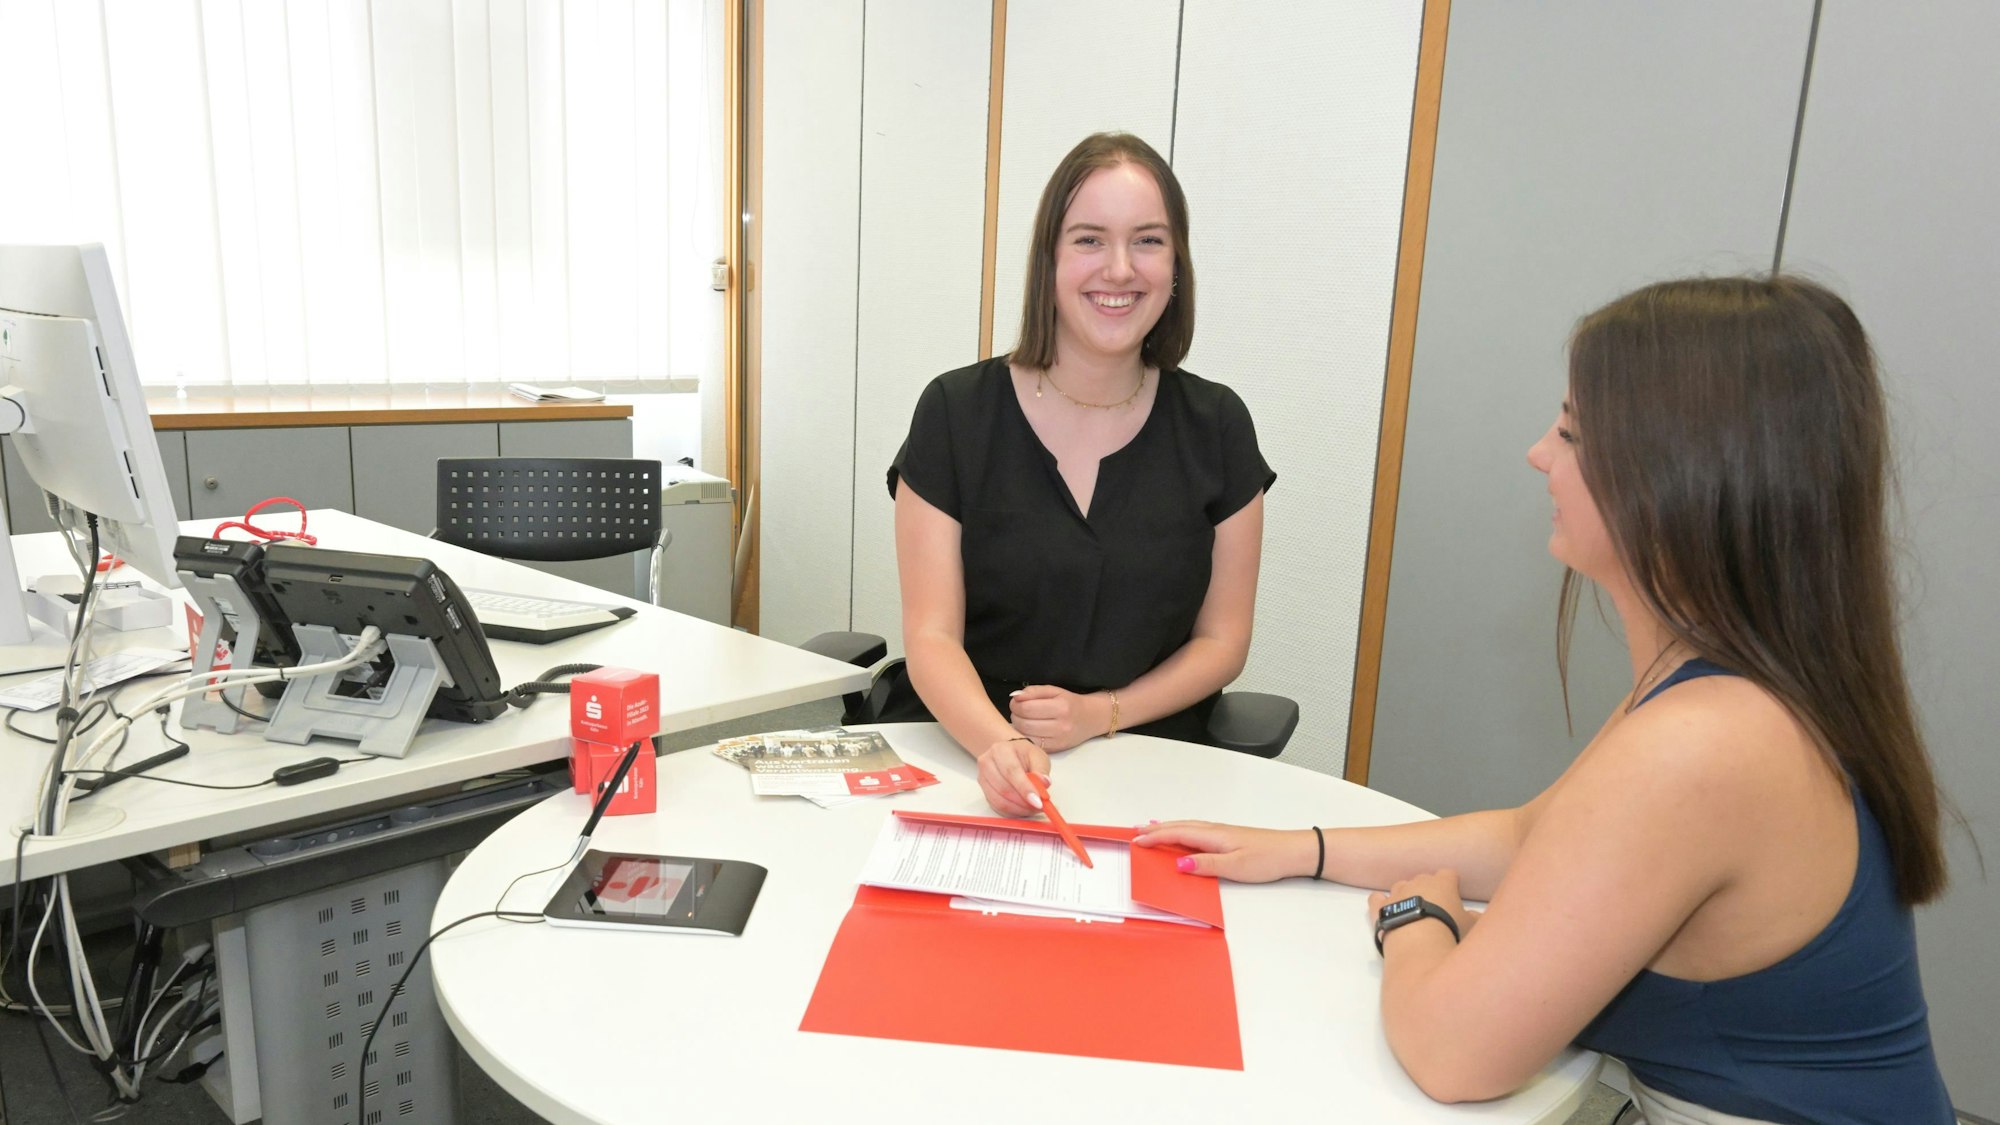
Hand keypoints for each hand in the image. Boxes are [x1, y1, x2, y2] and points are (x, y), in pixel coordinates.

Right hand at [976, 737, 1050, 816]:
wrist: (1011, 755)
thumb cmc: (1024, 756)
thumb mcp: (1038, 757)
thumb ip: (1041, 770)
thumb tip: (1044, 783)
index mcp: (1000, 750)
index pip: (1011, 771)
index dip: (1024, 788)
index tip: (1038, 801)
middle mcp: (987, 763)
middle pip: (1003, 788)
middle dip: (1023, 802)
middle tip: (1039, 806)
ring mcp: (983, 778)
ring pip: (999, 801)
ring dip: (1019, 808)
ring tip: (1033, 807)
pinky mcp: (984, 791)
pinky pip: (997, 807)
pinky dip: (1012, 811)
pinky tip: (1023, 808)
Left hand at [1008, 684, 1106, 750]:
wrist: (1090, 719)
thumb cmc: (1069, 703)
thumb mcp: (1054, 691)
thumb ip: (1033, 691)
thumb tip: (1015, 696)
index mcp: (1061, 707)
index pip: (1026, 708)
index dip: (1016, 704)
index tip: (1017, 702)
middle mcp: (1061, 726)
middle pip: (1024, 723)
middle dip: (1015, 716)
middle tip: (1019, 711)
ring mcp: (1058, 740)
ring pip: (1026, 736)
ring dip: (1019, 727)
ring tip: (1025, 720)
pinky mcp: (1055, 750)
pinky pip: (1032, 744)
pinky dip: (1027, 736)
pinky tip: (1031, 730)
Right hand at [1131, 820, 1315, 882]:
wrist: (1292, 851)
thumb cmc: (1267, 859)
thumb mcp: (1235, 867)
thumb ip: (1206, 865)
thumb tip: (1178, 863)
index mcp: (1213, 836)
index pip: (1177, 835)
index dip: (1155, 838)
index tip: (1136, 841)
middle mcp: (1215, 831)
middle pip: (1179, 827)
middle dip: (1156, 829)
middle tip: (1135, 832)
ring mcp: (1221, 832)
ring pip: (1187, 827)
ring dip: (1167, 828)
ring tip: (1151, 830)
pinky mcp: (1228, 837)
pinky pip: (1196, 831)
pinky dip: (1182, 830)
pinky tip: (1183, 835)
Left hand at [1366, 869, 1473, 945]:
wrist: (1418, 944)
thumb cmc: (1450, 931)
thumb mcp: (1472, 927)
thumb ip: (1475, 918)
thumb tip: (1476, 916)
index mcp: (1443, 883)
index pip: (1448, 873)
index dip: (1451, 883)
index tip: (1454, 894)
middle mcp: (1418, 882)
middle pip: (1424, 878)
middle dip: (1429, 890)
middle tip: (1436, 909)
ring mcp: (1397, 893)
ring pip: (1401, 886)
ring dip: (1406, 895)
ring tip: (1413, 913)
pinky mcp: (1380, 907)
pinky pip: (1377, 898)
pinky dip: (1381, 903)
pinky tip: (1385, 910)